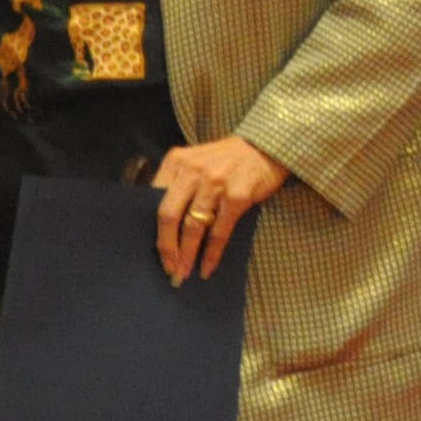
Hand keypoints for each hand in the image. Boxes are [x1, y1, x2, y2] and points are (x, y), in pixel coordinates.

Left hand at [152, 135, 289, 283]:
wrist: (267, 148)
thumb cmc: (227, 160)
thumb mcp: (196, 161)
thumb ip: (178, 183)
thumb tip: (163, 226)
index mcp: (177, 161)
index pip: (154, 200)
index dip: (153, 228)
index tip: (154, 251)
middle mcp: (193, 171)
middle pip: (169, 215)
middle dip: (167, 247)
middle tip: (169, 270)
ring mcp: (215, 183)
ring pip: (193, 226)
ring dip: (187, 255)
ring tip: (184, 273)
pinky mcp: (237, 196)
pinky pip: (219, 231)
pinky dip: (212, 253)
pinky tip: (207, 267)